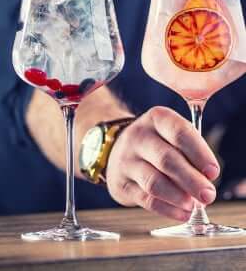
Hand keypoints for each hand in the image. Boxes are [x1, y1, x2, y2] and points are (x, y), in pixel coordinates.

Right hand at [106, 106, 219, 220]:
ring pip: (153, 182)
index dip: (199, 153)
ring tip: (194, 205)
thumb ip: (191, 155)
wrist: (119, 149)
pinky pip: (146, 199)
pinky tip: (182, 213)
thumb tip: (204, 183)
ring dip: (178, 196)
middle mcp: (138, 136)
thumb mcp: (173, 136)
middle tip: (208, 194)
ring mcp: (126, 160)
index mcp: (157, 119)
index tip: (212, 172)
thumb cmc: (158, 144)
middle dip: (191, 180)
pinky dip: (167, 209)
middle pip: (166, 159)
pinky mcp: (121, 183)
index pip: (180, 133)